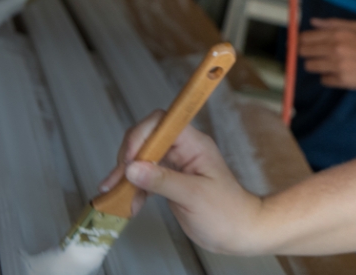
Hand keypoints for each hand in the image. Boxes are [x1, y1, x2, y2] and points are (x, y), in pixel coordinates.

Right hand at [99, 110, 267, 255]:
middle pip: (147, 139)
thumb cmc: (227, 213)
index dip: (141, 135)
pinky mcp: (170, 181)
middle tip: (117, 179)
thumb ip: (162, 181)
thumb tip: (132, 168)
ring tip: (115, 194)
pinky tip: (128, 202)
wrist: (239, 233)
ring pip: (142, 159)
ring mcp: (176, 165)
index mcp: (194, 145)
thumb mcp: (193, 196)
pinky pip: (146, 177)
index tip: (129, 159)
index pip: (162, 123)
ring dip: (126, 175)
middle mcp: (184, 150)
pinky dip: (134, 188)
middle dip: (128, 157)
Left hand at [297, 18, 355, 89]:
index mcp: (337, 35)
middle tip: (315, 54)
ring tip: (327, 63)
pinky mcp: (341, 81)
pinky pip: (323, 80)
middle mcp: (335, 50)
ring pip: (310, 66)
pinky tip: (337, 73)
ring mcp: (337, 66)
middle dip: (306, 53)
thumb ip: (332, 23)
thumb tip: (312, 22)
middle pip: (304, 52)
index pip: (305, 38)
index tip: (303, 44)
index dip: (301, 41)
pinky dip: (328, 77)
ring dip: (315, 65)